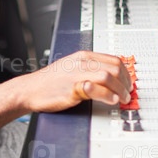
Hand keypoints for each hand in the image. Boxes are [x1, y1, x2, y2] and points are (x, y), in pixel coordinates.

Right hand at [15, 51, 131, 112]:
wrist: (30, 89)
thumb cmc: (50, 81)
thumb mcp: (72, 67)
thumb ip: (90, 68)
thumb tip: (110, 76)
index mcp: (84, 56)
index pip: (114, 59)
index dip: (125, 73)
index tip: (128, 83)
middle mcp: (82, 63)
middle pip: (114, 67)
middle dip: (125, 82)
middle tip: (127, 93)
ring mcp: (77, 74)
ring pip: (108, 76)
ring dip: (120, 89)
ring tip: (121, 98)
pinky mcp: (73, 88)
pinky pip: (96, 89)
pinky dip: (107, 95)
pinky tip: (111, 100)